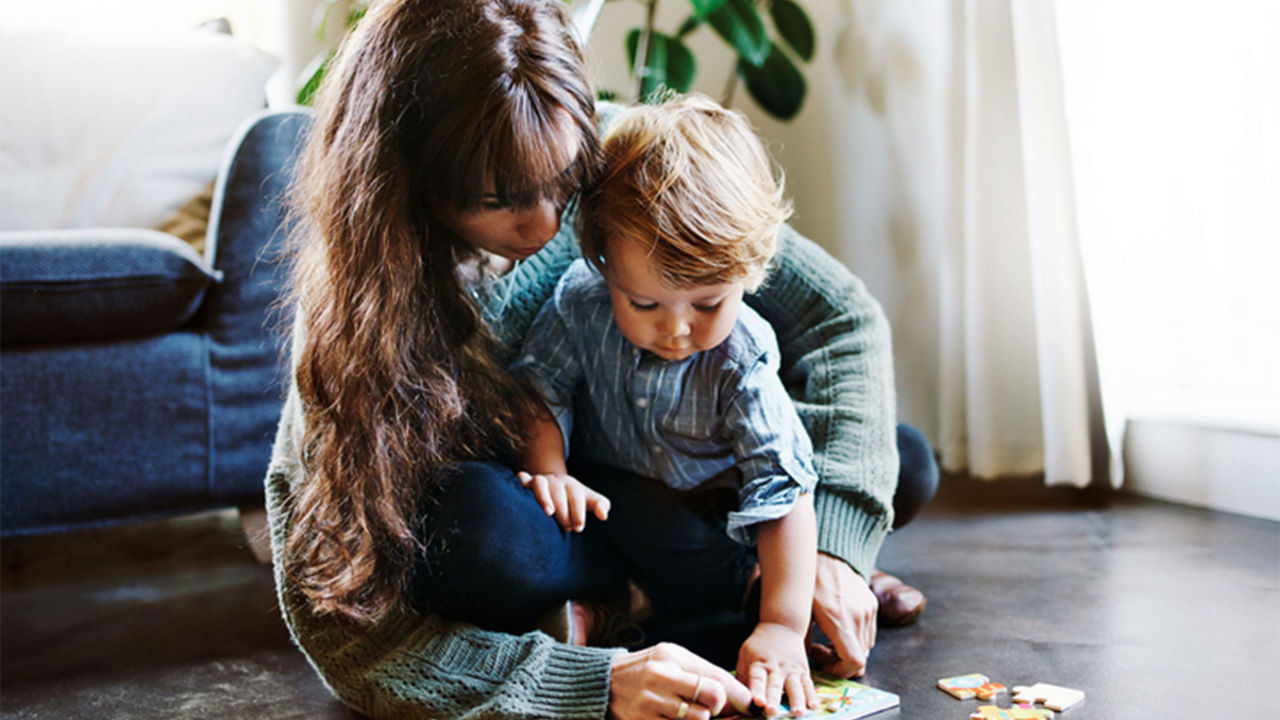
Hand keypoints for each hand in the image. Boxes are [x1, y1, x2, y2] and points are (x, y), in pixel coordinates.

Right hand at [517, 471, 609, 531]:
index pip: (577, 497)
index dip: (578, 512)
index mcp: (573, 486)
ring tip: (548, 512)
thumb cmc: (575, 499)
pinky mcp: (530, 483)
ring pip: (541, 485)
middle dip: (564, 512)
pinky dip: (522, 479)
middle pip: (559, 494)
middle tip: (566, 527)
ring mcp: (543, 481)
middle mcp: (557, 481)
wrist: (559, 486)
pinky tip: (520, 480)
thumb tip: (604, 515)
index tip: (578, 528)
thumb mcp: (589, 500)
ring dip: (544, 497)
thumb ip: (600, 505)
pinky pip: (525, 479)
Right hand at [609, 642, 751, 719]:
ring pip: (698, 719)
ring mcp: (650, 703)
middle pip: (711, 698)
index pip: (715, 678)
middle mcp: (660, 678)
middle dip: (721, 707)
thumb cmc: (647, 669)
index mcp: (671, 658)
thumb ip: (702, 671)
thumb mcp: (672, 658)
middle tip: (714, 708)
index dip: (738, 695)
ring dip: (701, 718)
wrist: (604, 683)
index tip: (750, 705)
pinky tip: (675, 717)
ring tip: (689, 711)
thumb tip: (736, 695)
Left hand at [736, 622, 818, 716]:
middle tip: (772, 712)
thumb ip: (743, 678)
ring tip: (798, 713)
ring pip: (795, 686)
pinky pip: (808, 685)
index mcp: (758, 663)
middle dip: (773, 699)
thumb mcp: (745, 656)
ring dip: (797, 701)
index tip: (757, 702)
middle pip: (774, 685)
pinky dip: (811, 696)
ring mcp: (791, 669)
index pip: (757, 678)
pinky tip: (814, 707)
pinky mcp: (803, 671)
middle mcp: (775, 667)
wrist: (781, 625)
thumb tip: (736, 700)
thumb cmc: (759, 646)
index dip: (757, 690)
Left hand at [808, 552, 876, 677]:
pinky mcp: (872, 604)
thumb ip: (802, 640)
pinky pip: (868, 633)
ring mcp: (868, 610)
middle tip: (820, 650)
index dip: (839, 671)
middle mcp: (858, 616)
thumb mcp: (800, 611)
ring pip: (865, 647)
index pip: (853, 661)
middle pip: (860, 658)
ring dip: (848, 651)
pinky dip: (855, 639)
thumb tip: (801, 663)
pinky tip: (838, 628)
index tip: (821, 661)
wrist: (827, 553)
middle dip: (839, 662)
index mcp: (839, 619)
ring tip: (827, 639)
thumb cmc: (809, 581)